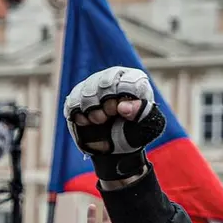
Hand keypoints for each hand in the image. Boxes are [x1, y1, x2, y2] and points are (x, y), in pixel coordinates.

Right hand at [63, 66, 165, 181]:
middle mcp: (112, 77)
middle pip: (105, 83)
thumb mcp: (149, 126)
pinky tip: (89, 121)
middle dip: (108, 103)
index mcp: (134, 79)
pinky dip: (81, 116)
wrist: (116, 146)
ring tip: (101, 119)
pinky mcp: (76, 97)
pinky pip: (73, 103)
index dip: (125, 97)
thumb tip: (123, 107)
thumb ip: (143, 114)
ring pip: (87, 93)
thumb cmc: (136, 131)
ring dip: (94, 112)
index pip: (128, 80)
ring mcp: (92, 85)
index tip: (123, 111)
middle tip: (111, 115)